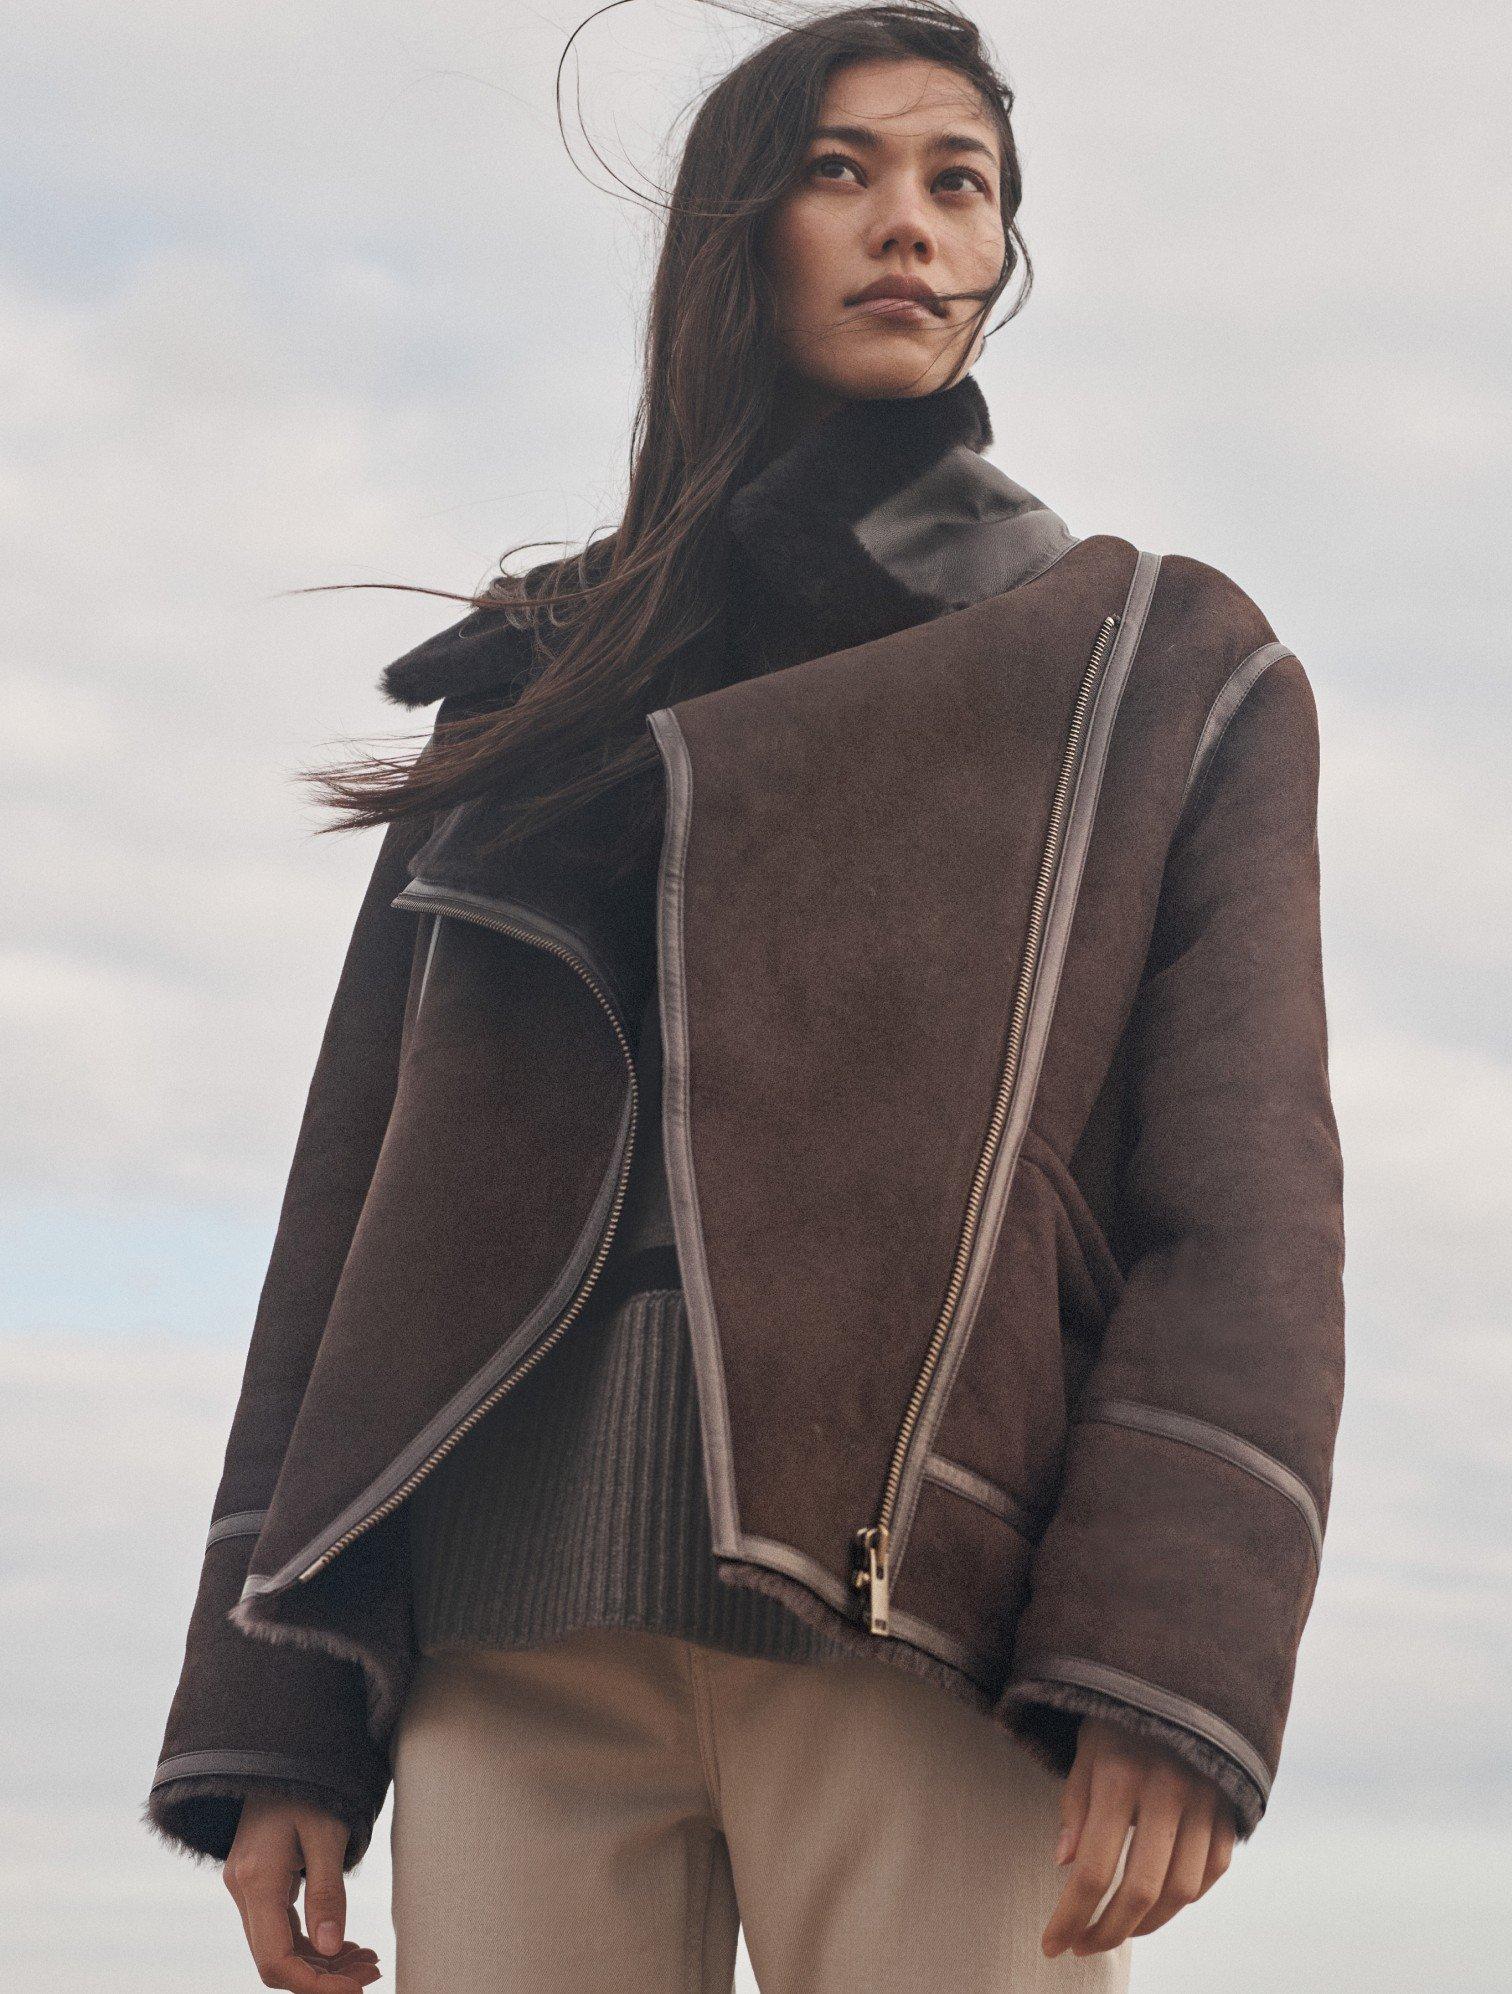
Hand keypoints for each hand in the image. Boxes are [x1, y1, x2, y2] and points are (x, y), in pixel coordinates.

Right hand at [223, 1790, 381, 1989]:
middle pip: (276, 1960)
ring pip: (279, 1947)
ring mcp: (246, 1886)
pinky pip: (281, 1926)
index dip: (315, 1985)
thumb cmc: (310, 1781)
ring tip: (368, 1961)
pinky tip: (344, 1944)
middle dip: (323, 1977)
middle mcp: (242, 1889)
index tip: (356, 1989)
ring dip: (321, 1962)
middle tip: (372, 1972)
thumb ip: (327, 1892)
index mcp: (256, 1880)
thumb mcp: (328, 1831)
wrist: (281, 1746)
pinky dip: (311, 1941)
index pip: (276, 1960)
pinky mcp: (257, 1881)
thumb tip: (328, 1951)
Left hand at [1041, 1716, 1235, 1956]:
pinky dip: (1187, 1897)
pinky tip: (1160, 1901)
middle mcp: (1167, 1791)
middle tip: (1084, 1945)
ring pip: (1183, 1890)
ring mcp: (1205, 1800)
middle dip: (1108, 1932)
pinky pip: (1213, 1870)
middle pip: (1141, 1890)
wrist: (1178, 1675)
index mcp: (1120, 1775)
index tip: (1052, 1945)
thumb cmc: (1118, 1716)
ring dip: (1148, 1924)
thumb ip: (1075, 1806)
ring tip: (1117, 1929)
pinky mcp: (1229, 1806)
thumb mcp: (1085, 1750)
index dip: (1071, 1916)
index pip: (1094, 1870)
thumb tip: (1065, 1866)